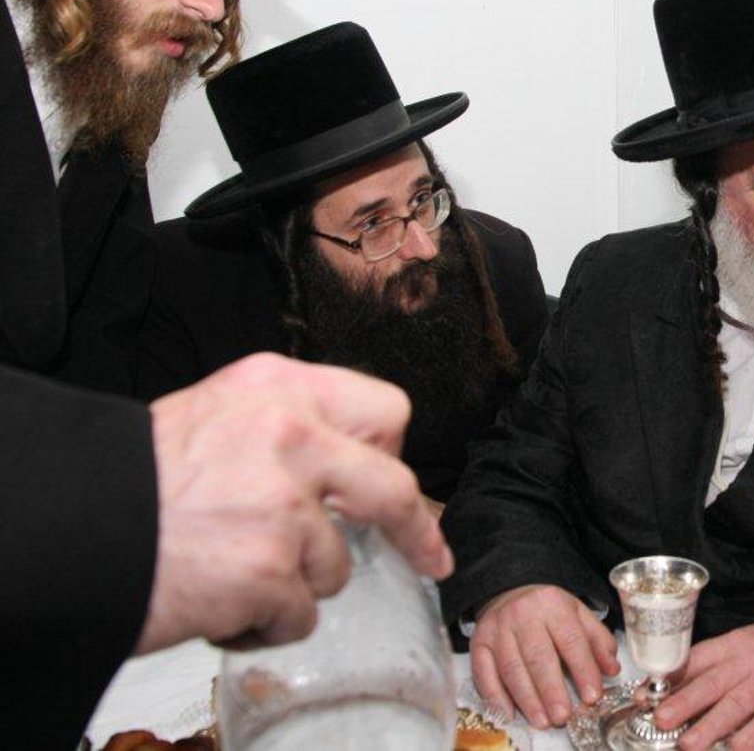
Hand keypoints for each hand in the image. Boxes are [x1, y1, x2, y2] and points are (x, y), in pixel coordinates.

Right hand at [138, 353, 452, 653]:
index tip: (400, 484)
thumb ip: (283, 431)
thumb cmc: (130, 483)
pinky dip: (265, 624)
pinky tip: (222, 605)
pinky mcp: (271, 569)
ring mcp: (286, 505)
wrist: (67, 528)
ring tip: (232, 573)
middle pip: (394, 486)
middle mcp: (292, 436)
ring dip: (295, 584)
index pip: (384, 410)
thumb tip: (343, 473)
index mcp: (279, 388)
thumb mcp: (213, 417)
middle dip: (417, 529)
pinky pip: (299, 616)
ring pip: (337, 566)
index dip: (390, 455)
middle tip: (428, 555)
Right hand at [471, 583, 618, 728]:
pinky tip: (509, 713)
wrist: (509, 589)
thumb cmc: (548, 608)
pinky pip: (483, 672)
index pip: (571, 640)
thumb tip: (612, 669)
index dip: (583, 670)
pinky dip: (495, 696)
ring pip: (512, 668)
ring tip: (542, 720)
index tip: (592, 696)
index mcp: (553, 605)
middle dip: (552, 691)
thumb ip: (598, 640)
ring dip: (527, 699)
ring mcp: (498, 629)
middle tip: (563, 716)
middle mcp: (523, 615)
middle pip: (538, 657)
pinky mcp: (478, 642)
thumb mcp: (578, 613)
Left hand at [655, 622, 753, 750]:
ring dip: (712, 726)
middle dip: (687, 703)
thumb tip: (657, 692)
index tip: (647, 695)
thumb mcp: (732, 648)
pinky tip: (735, 748)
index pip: (697, 659)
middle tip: (663, 719)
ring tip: (690, 743)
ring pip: (738, 705)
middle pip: (714, 682)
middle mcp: (748, 663)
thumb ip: (699, 669)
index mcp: (731, 646)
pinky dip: (749, 738)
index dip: (671, 678)